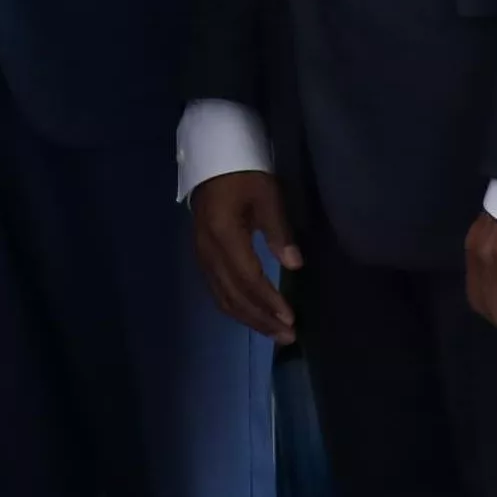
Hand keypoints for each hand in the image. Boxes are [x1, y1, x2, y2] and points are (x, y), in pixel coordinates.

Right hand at [188, 168, 298, 342]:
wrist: (212, 160)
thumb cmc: (244, 175)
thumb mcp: (267, 197)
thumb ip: (279, 231)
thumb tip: (294, 265)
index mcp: (223, 235)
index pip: (247, 277)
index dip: (268, 300)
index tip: (290, 318)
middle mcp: (208, 251)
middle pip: (232, 294)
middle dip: (260, 318)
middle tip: (286, 336)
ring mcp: (202, 255)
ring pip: (222, 296)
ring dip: (248, 318)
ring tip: (273, 333)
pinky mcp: (203, 256)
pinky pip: (216, 289)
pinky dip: (235, 307)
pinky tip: (252, 315)